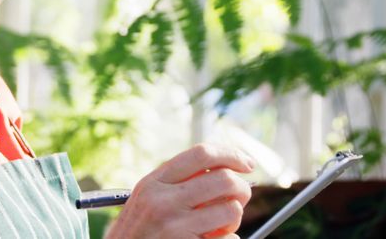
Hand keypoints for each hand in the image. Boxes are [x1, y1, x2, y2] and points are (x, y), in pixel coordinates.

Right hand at [105, 143, 254, 238]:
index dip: (231, 155)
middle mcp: (163, 200)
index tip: (247, 163)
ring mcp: (175, 226)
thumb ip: (177, 182)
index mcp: (154, 182)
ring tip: (220, 225)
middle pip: (224, 179)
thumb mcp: (147, 199)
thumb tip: (225, 169)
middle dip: (242, 188)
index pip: (201, 154)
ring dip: (234, 219)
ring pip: (232, 209)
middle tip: (240, 197)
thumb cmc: (138, 233)